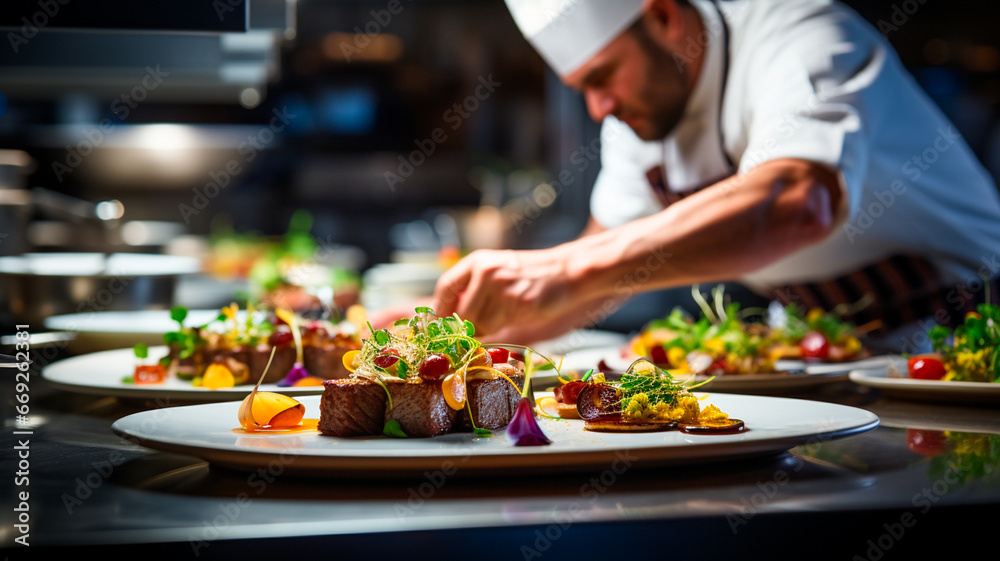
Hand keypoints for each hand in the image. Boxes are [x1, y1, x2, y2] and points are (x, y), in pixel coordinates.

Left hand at [432, 248, 579, 337]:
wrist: (565, 272)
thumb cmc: (528, 275)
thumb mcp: (496, 270)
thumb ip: (473, 288)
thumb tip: (446, 317)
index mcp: (477, 261)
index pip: (446, 287)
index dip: (440, 310)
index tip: (440, 324)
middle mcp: (486, 271)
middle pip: (460, 313)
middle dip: (466, 327)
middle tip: (479, 327)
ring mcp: (501, 287)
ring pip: (478, 324)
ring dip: (486, 329)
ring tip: (503, 317)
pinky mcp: (517, 303)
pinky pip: (496, 327)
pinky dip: (500, 328)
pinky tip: (514, 316)